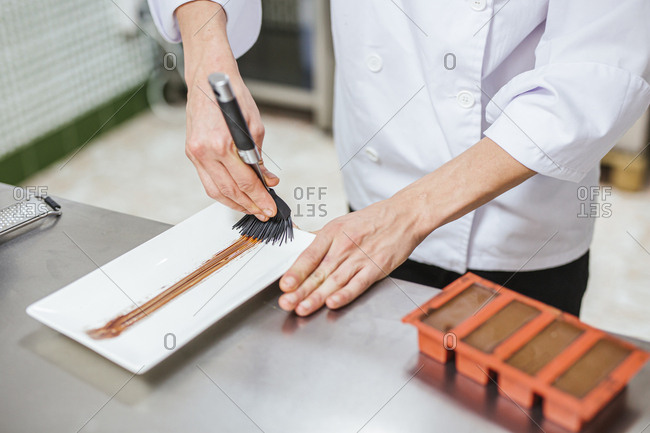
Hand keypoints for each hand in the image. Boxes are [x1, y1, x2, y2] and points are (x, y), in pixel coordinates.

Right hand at [177, 2, 278, 220]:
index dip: (259, 198)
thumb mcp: (255, 126)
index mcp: (222, 143)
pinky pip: (207, 180)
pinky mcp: (191, 152)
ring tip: (251, 209)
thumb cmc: (233, 96)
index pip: (244, 181)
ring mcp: (195, 153)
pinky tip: (235, 197)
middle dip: (249, 205)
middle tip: (264, 213)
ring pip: (215, 190)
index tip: (270, 207)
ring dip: (235, 203)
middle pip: (229, 190)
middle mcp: (205, 151)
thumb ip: (259, 157)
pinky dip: (222, 192)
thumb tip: (267, 179)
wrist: (209, 78)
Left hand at [278, 197, 425, 315]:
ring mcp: (361, 257)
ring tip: (303, 308)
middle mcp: (345, 245)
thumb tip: (298, 245)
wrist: (404, 215)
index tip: (285, 284)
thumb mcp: (342, 222)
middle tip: (287, 303)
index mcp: (333, 232)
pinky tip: (333, 303)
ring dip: (317, 297)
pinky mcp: (376, 267)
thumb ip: (320, 238)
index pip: (310, 255)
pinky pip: (358, 284)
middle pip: (319, 271)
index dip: (296, 271)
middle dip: (301, 290)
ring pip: (335, 281)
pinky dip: (345, 294)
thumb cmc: (373, 220)